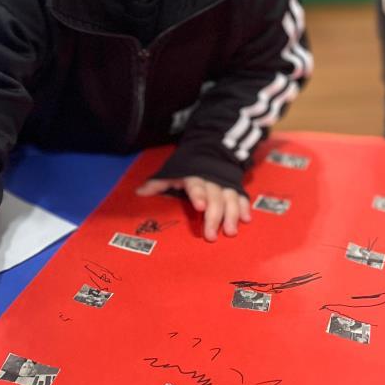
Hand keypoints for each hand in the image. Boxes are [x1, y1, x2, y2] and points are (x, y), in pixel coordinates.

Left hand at [136, 176, 250, 241]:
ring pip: (230, 199)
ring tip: (230, 232)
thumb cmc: (187, 167)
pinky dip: (244, 207)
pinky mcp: (235, 187)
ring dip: (232, 215)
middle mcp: (211, 180)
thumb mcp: (171, 172)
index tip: (200, 206)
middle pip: (215, 198)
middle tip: (210, 236)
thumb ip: (158, 183)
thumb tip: (139, 192)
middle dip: (214, 216)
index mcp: (194, 176)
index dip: (198, 195)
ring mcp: (225, 184)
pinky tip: (246, 220)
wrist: (210, 149)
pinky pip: (241, 197)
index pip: (196, 185)